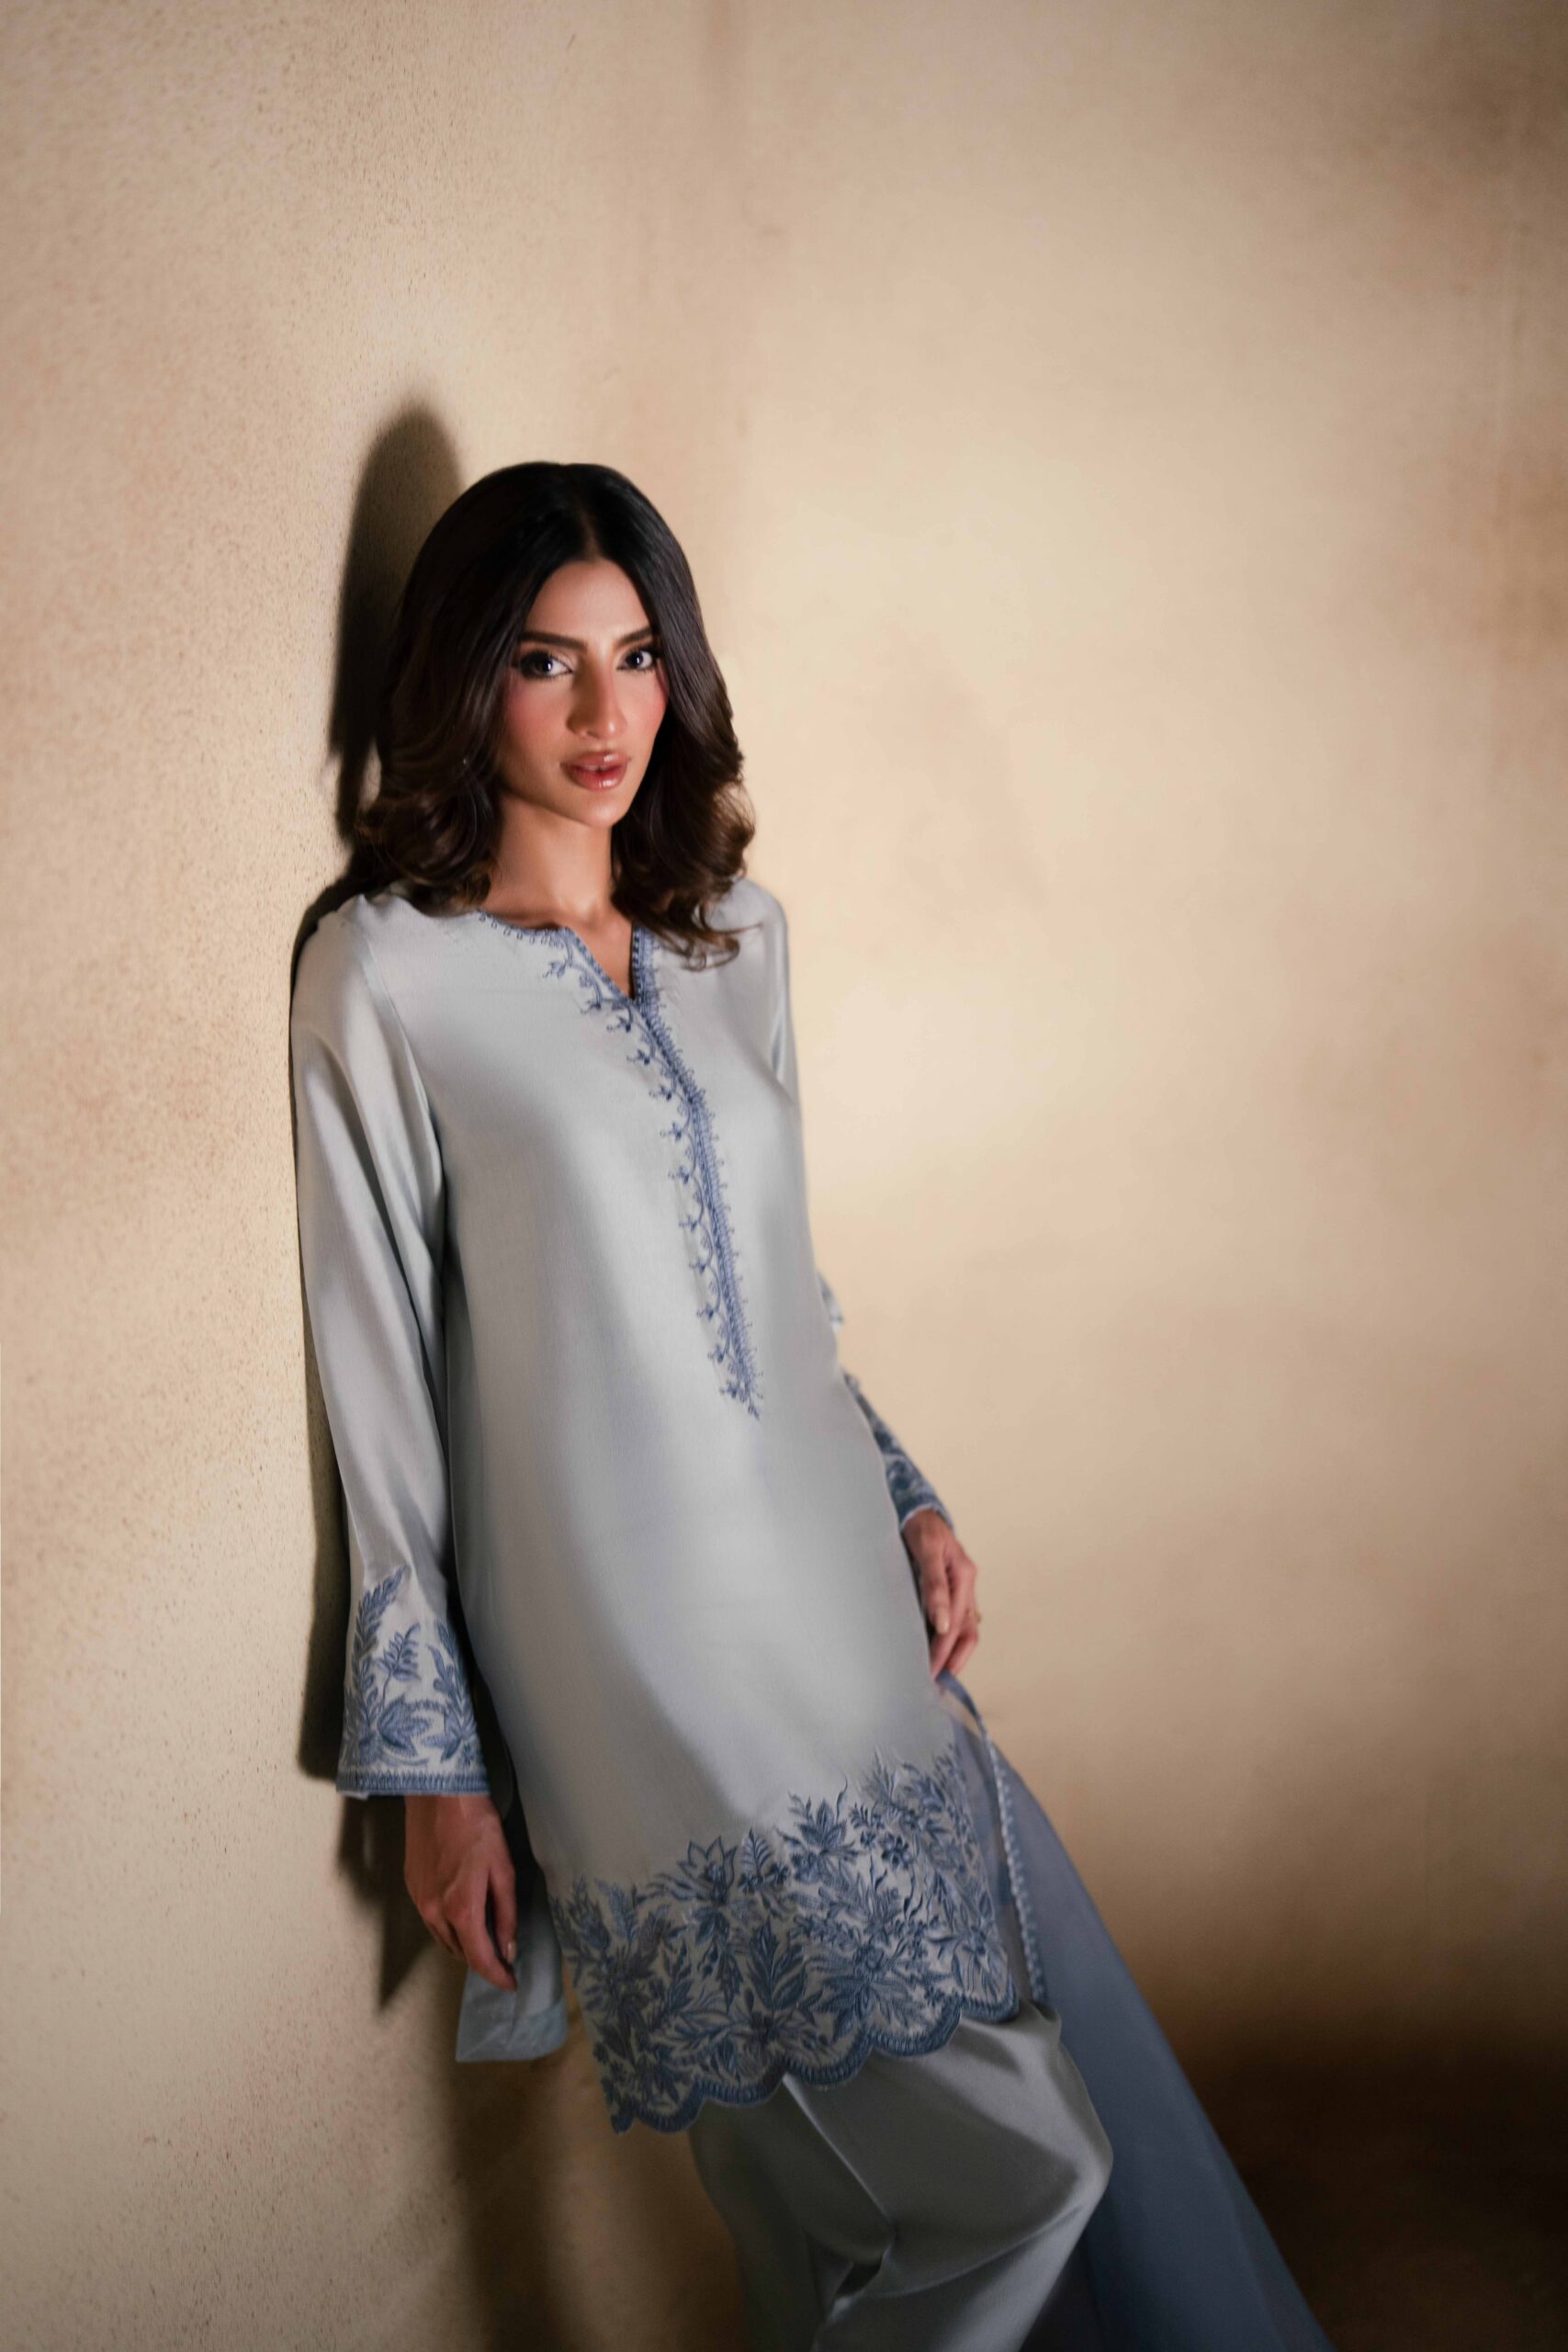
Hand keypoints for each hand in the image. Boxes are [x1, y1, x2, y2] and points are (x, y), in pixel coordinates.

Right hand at [403, 1790, 517, 1991]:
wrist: (438, 1795)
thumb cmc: (476, 1825)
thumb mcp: (503, 1868)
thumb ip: (506, 1912)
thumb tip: (508, 1947)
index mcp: (462, 1909)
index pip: (480, 1958)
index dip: (497, 1976)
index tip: (511, 1983)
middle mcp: (435, 1913)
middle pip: (460, 1953)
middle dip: (483, 1961)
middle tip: (504, 1957)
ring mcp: (420, 1901)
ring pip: (444, 1940)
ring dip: (465, 1946)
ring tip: (486, 1938)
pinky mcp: (412, 1888)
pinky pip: (432, 1922)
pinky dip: (449, 1928)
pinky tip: (463, 1915)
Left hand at [902, 1509, 982, 1677]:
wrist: (915, 1508)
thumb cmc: (920, 1526)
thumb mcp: (927, 1550)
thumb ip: (935, 1585)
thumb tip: (943, 1624)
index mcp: (965, 1576)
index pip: (957, 1626)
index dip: (943, 1651)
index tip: (929, 1672)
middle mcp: (966, 1584)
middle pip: (967, 1632)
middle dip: (953, 1659)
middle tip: (935, 1682)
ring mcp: (960, 1587)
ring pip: (963, 1628)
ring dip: (952, 1651)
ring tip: (936, 1673)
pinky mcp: (949, 1588)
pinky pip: (954, 1619)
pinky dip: (947, 1637)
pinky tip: (934, 1649)